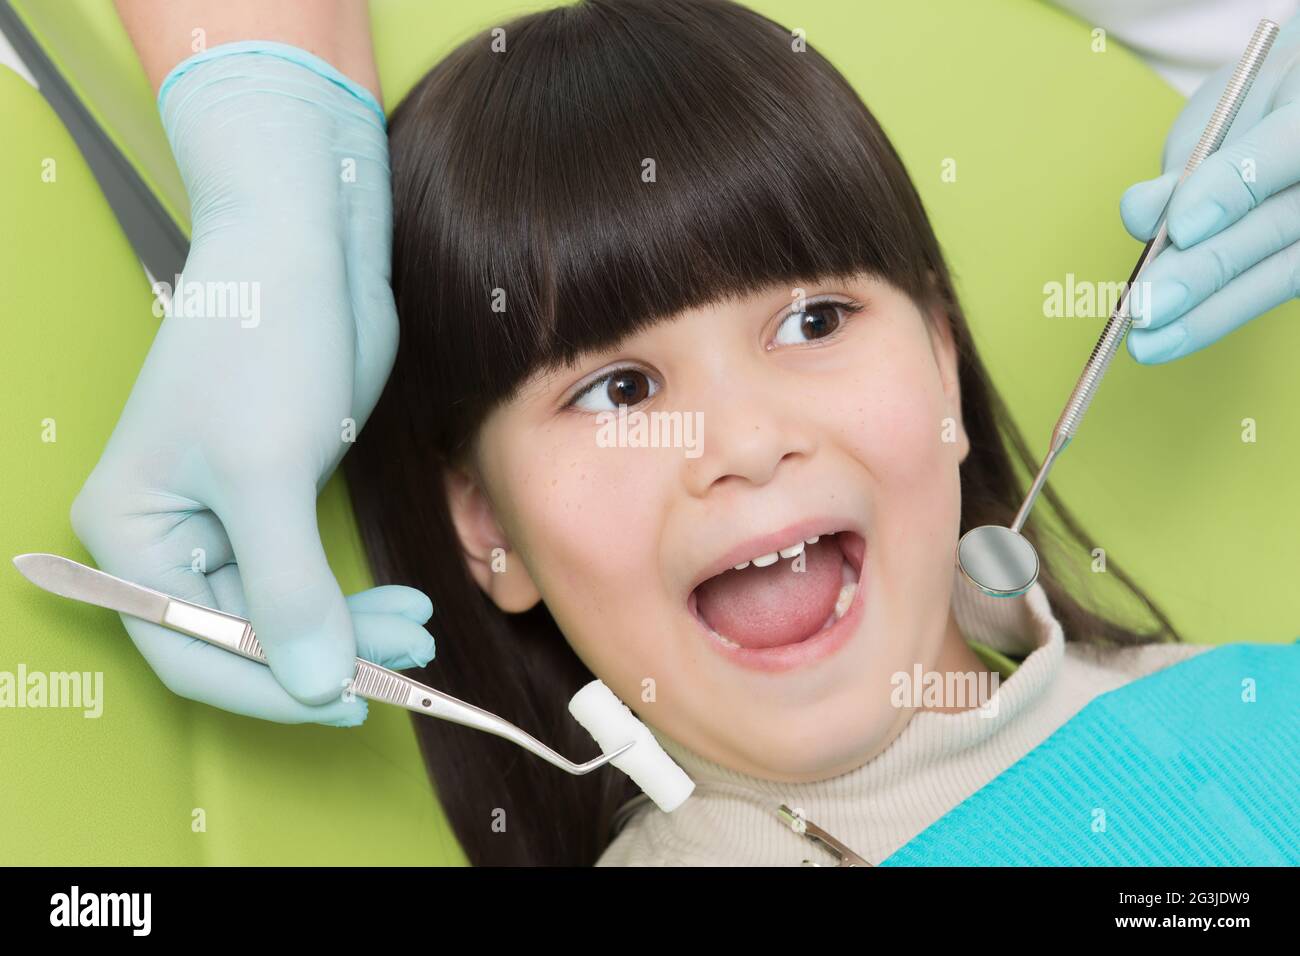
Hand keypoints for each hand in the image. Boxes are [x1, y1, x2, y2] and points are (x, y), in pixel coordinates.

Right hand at [70, 43, 422, 724]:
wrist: (307, 253)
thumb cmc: (263, 342)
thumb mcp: (268, 474)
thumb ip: (287, 589)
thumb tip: (312, 687)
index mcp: (130, 534)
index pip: (189, 649)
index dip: (268, 687)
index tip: (347, 703)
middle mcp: (165, 536)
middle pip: (240, 639)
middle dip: (324, 657)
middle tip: (406, 667)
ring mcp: (223, 519)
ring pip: (284, 614)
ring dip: (352, 633)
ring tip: (418, 634)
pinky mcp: (276, 499)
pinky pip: (309, 578)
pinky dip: (356, 600)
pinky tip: (405, 605)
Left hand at [1120, 17, 1299, 363]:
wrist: (1298, 109)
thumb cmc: (1256, 105)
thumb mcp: (1220, 114)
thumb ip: (1188, 164)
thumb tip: (1141, 217)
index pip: (1288, 144)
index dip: (1233, 187)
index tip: (1180, 227)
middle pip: (1279, 225)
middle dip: (1206, 269)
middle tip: (1145, 308)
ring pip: (1283, 270)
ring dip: (1210, 313)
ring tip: (1148, 344)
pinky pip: (1276, 285)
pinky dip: (1219, 313)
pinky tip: (1172, 338)